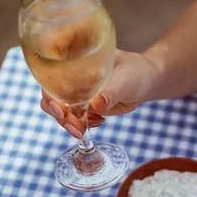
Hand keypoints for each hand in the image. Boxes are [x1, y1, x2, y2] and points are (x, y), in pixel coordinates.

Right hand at [39, 50, 159, 136]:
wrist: (145, 81)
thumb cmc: (135, 72)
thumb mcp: (126, 79)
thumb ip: (111, 92)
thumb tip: (97, 105)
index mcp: (75, 65)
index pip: (51, 80)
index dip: (50, 96)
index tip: (60, 110)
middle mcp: (72, 79)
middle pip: (50, 100)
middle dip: (60, 117)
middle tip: (77, 129)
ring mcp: (77, 95)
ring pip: (61, 113)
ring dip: (70, 125)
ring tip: (85, 131)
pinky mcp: (85, 108)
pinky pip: (75, 120)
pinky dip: (82, 126)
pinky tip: (99, 122)